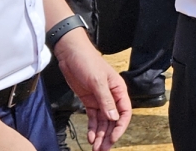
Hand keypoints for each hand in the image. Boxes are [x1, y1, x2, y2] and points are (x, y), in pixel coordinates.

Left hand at [54, 29, 131, 150]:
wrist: (71, 54)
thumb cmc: (87, 62)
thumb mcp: (97, 81)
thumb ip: (106, 100)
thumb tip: (113, 118)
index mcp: (118, 90)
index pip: (124, 112)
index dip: (120, 127)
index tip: (113, 139)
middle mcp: (111, 96)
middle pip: (113, 120)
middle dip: (109, 135)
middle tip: (102, 149)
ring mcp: (100, 99)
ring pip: (103, 121)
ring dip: (101, 135)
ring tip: (96, 148)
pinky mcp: (89, 101)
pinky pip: (93, 118)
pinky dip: (93, 128)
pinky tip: (91, 137)